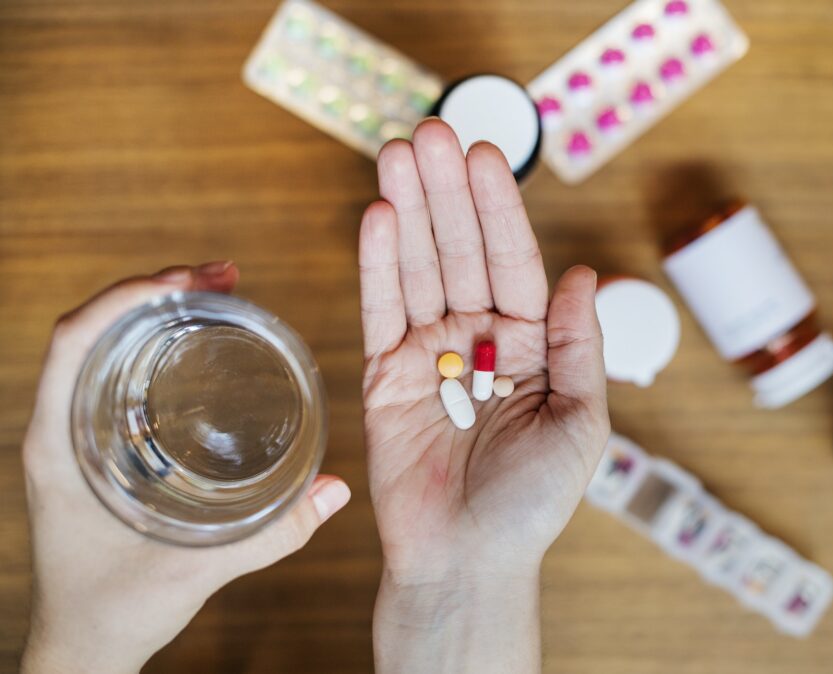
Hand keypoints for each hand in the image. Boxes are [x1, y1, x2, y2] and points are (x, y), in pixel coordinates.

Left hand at [21, 263, 350, 673]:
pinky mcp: (100, 447)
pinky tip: (203, 345)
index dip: (125, 297)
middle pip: (97, 329)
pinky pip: (121, 374)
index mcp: (59, 445)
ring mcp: (78, 435)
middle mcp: (62, 428)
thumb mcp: (192, 571)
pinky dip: (160, 345)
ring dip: (160, 312)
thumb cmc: (113, 610)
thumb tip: (335, 491)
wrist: (85, 647)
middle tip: (224, 276)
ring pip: (109, 347)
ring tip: (219, 293)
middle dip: (157, 290)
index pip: (74, 340)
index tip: (185, 280)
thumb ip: (268, 535)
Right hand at [360, 120, 609, 672]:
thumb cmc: (532, 503)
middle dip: (446, 194)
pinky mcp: (385, 377)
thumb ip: (580, 346)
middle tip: (429, 132)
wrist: (468, 561)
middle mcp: (480, 341)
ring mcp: (430, 355)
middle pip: (461, 253)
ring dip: (408, 211)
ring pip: (418, 269)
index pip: (513, 262)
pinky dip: (378, 266)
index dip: (498, 210)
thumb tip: (585, 274)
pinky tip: (378, 217)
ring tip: (396, 154)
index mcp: (532, 345)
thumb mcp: (580, 422)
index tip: (483, 156)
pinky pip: (381, 311)